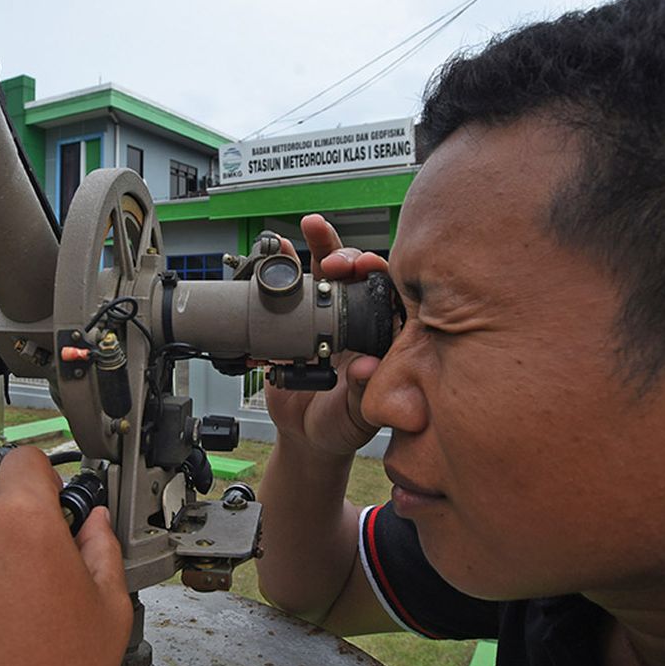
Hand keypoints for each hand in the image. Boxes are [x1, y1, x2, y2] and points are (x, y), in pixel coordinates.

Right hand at [265, 213, 389, 455]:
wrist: (307, 438)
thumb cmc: (342, 427)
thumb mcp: (357, 415)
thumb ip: (365, 392)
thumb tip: (366, 366)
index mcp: (380, 336)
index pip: (387, 293)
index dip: (378, 275)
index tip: (365, 268)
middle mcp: (355, 319)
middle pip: (356, 274)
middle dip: (345, 256)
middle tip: (334, 261)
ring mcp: (325, 317)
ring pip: (325, 272)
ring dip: (317, 246)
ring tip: (309, 227)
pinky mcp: (295, 321)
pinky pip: (291, 290)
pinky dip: (283, 267)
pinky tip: (277, 249)